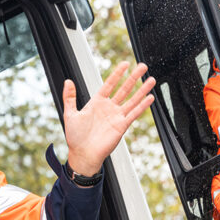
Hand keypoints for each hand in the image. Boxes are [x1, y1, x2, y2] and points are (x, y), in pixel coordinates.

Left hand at [63, 61, 155, 176]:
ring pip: (132, 100)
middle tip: (142, 66)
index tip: (124, 64)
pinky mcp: (122, 126)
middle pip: (124, 89)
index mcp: (96, 103)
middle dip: (134, 77)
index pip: (109, 84)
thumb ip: (70, 97)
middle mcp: (109, 108)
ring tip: (151, 80)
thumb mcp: (70, 114)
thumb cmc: (75, 137)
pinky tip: (150, 98)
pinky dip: (142, 106)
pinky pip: (134, 114)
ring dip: (142, 90)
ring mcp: (116, 116)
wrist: (82, 155)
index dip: (117, 74)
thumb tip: (68, 81)